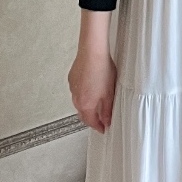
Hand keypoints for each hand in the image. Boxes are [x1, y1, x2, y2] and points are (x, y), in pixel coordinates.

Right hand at [70, 10, 116, 132]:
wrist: (92, 52)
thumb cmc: (101, 70)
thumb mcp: (109, 94)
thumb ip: (107, 110)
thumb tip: (106, 121)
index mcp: (85, 104)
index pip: (91, 122)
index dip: (98, 127)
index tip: (103, 129)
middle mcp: (76, 98)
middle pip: (83, 113)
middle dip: (91, 118)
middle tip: (100, 120)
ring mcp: (72, 88)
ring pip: (79, 102)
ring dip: (87, 106)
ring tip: (96, 105)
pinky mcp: (72, 78)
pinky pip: (77, 91)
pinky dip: (83, 94)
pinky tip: (91, 89)